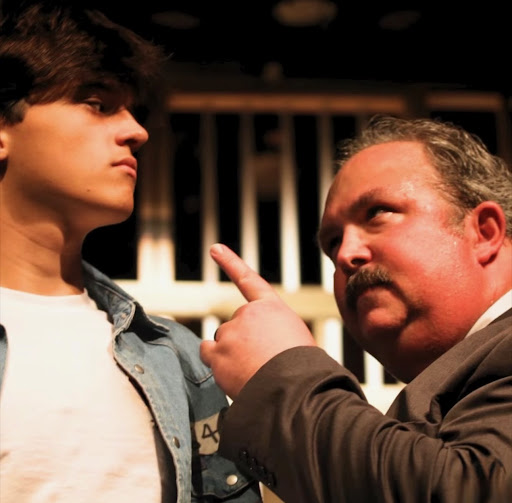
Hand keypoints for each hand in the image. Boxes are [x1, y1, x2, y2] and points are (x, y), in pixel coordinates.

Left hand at [200, 243, 316, 398]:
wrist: (295, 389)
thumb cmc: (303, 368)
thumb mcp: (298, 338)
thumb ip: (275, 332)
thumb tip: (261, 347)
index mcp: (271, 308)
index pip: (248, 280)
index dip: (230, 262)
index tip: (214, 248)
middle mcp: (247, 315)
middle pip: (236, 325)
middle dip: (244, 341)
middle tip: (263, 362)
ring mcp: (230, 333)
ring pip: (223, 341)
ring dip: (232, 354)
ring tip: (254, 371)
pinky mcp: (217, 354)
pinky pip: (208, 352)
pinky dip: (215, 360)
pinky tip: (232, 371)